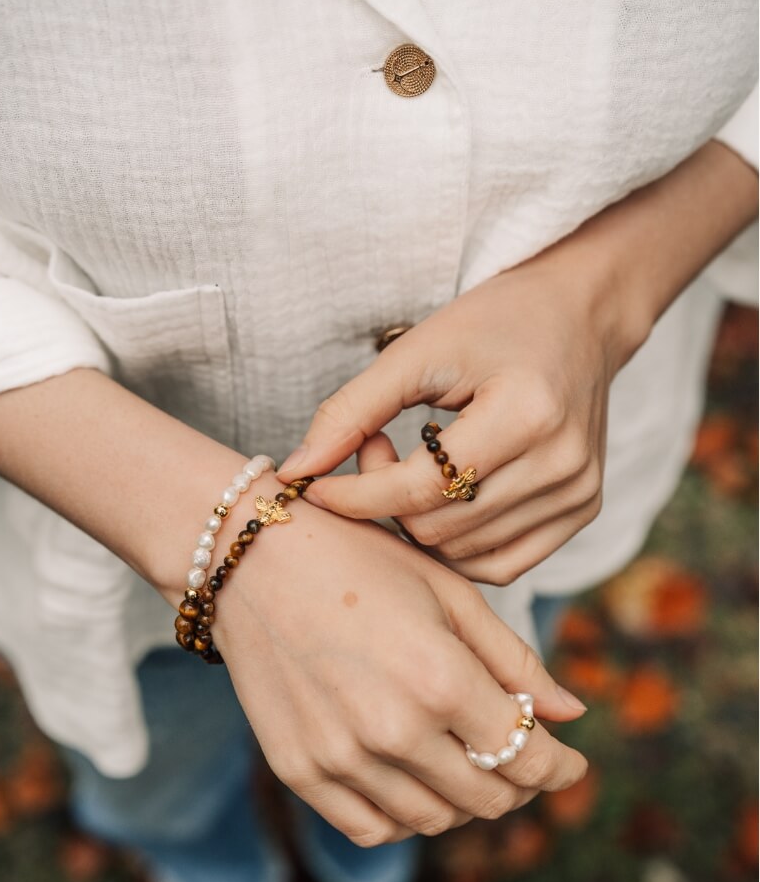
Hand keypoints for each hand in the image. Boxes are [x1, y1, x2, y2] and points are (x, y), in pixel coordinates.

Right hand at [209, 482, 587, 845]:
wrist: (253, 560)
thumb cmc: (360, 561)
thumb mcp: (449, 592)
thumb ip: (514, 659)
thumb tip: (570, 713)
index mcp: (441, 679)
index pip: (527, 758)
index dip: (562, 768)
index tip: (571, 762)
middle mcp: (393, 731)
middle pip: (487, 798)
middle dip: (520, 783)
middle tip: (521, 759)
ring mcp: (340, 757)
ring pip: (433, 820)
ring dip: (465, 800)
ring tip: (466, 763)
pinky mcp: (299, 769)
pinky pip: (372, 828)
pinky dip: (406, 816)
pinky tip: (414, 781)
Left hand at [278, 256, 630, 585]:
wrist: (577, 317)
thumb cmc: (494, 324)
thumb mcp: (417, 352)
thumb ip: (352, 410)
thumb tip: (297, 470)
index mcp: (527, 414)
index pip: (421, 488)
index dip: (355, 494)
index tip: (311, 485)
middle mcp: (563, 464)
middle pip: (439, 527)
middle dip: (385, 501)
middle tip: (374, 449)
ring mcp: (578, 494)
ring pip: (463, 553)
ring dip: (418, 522)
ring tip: (412, 467)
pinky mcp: (583, 511)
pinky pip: (501, 564)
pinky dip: (457, 546)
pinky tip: (442, 502)